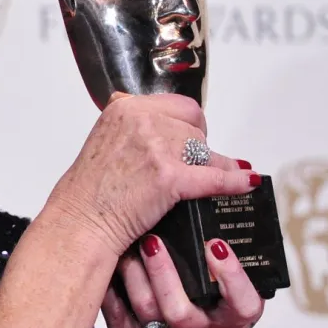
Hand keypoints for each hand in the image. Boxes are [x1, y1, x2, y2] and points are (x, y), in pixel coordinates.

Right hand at [48, 92, 259, 257]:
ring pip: (204, 151)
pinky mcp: (170, 177)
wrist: (81, 222)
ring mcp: (156, 147)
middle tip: (194, 165)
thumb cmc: (89, 191)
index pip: (178, 106)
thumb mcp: (104, 139)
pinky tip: (246, 183)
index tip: (190, 140)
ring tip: (217, 178)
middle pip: (194, 127)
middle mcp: (140, 120)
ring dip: (214, 166)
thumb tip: (166, 125)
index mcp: (124, 107)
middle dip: (199, 147)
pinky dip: (234, 182)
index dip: (188, 126)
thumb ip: (131, 125)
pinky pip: (214, 176)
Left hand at [101, 233, 263, 327]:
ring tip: (130, 244)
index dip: (231, 275)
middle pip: (180, 310)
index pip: (242, 303)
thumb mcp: (227, 309)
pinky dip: (111, 283)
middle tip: (153, 240)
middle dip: (165, 273)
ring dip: (133, 272)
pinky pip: (115, 310)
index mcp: (229, 322)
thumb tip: (216, 218)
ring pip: (144, 307)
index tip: (216, 244)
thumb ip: (227, 278)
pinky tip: (111, 260)